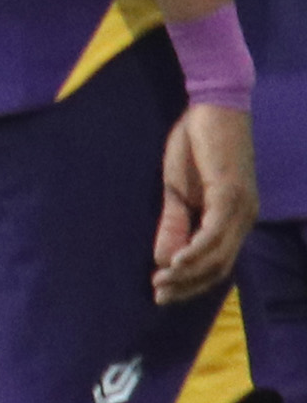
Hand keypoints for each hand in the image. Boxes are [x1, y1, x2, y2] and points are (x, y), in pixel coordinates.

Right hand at [155, 97, 256, 302]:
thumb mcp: (176, 192)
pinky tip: (175, 262)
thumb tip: (163, 260)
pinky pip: (214, 233)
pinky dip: (195, 251)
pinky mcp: (230, 195)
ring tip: (160, 282)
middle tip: (158, 296)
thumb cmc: (195, 145)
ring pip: (218, 255)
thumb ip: (173, 225)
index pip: (217, 264)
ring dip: (187, 274)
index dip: (190, 284)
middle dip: (187, 286)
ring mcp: (240, 208)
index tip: (161, 294)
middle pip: (219, 267)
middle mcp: (244, 219)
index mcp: (234, 219)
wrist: (211, 107)